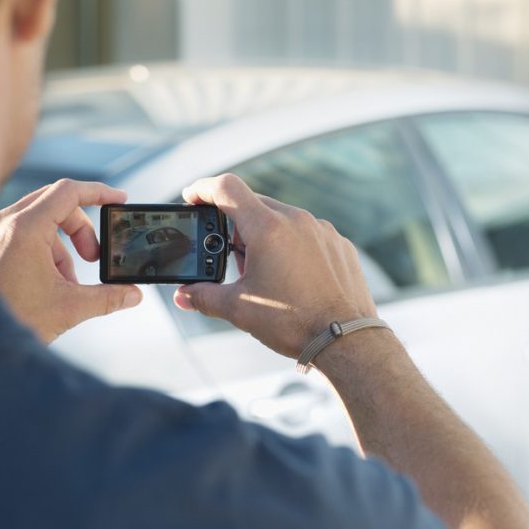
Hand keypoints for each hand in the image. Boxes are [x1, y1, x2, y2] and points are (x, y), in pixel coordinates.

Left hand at [0, 179, 141, 342]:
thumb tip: (132, 294)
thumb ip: (107, 298)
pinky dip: (41, 250)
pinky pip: (21, 233)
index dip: (99, 192)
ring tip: (65, 281)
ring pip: (39, 220)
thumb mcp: (68, 308)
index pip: (69, 191)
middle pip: (56, 203)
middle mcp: (3, 223)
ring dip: (61, 245)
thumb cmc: (6, 319)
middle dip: (81, 229)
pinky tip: (45, 282)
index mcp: (25, 229)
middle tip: (93, 257)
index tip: (119, 199)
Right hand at [173, 175, 377, 358]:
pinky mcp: (340, 244)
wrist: (345, 340)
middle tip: (230, 256)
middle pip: (255, 205)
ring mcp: (322, 230)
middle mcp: (297, 220)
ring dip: (266, 236)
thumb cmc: (293, 322)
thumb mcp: (240, 309)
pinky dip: (293, 246)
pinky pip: (309, 234)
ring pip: (283, 219)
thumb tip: (183, 295)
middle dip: (236, 225)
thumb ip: (204, 296)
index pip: (227, 188)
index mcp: (268, 228)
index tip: (192, 196)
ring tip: (263, 272)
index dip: (203, 189)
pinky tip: (292, 276)